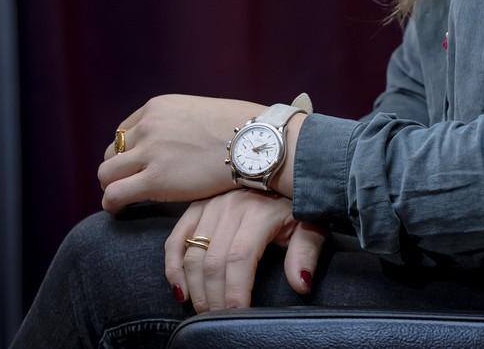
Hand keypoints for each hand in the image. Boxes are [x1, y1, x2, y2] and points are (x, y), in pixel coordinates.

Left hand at [99, 95, 266, 211]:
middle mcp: (148, 125)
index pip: (125, 133)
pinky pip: (114, 194)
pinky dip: (111, 204)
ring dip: (111, 187)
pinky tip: (118, 211)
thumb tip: (177, 145)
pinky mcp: (155, 179)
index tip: (136, 168)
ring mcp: (150, 152)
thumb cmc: (241, 131)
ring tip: (121, 200)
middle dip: (118, 170)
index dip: (128, 154)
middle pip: (112, 153)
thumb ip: (180, 125)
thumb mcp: (200, 113)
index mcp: (158, 107)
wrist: (256, 143)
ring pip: (107, 174)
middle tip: (129, 186)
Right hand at [166, 189, 327, 310]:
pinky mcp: (196, 206)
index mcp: (259, 212)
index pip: (239, 259)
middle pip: (211, 261)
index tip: (236, 313)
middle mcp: (230, 206)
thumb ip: (306, 252)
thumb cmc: (296, 200)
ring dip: (194, 287)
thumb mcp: (311, 221)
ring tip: (203, 310)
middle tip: (218, 319)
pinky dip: (173, 266)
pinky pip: (176, 238)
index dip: (235, 290)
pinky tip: (180, 289)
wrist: (281, 164)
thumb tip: (301, 283)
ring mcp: (209, 205)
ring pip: (191, 253)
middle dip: (213, 296)